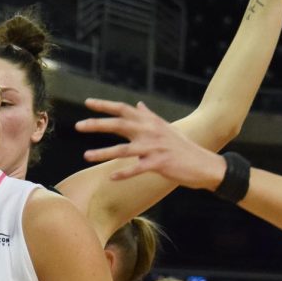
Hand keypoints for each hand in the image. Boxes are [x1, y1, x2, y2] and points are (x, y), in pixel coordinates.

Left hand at [76, 98, 224, 187]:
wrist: (203, 163)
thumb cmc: (182, 146)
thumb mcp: (165, 127)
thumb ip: (149, 116)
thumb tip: (138, 104)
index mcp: (150, 122)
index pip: (124, 109)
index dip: (105, 105)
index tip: (87, 103)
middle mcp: (151, 131)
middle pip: (119, 124)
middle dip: (97, 124)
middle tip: (78, 125)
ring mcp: (155, 147)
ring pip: (123, 149)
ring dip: (103, 152)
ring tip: (86, 156)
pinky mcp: (159, 163)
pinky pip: (137, 168)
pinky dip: (123, 173)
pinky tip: (111, 177)